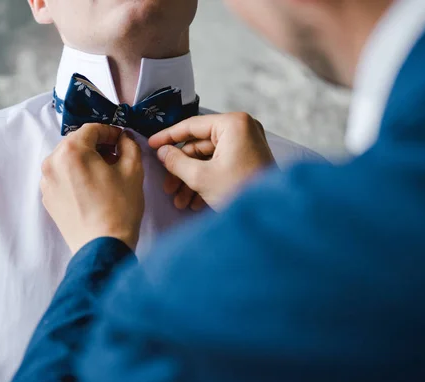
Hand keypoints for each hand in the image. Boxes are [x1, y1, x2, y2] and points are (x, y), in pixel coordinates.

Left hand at [41, 124, 144, 252]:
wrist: (103, 246)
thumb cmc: (119, 208)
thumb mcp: (133, 170)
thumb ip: (128, 145)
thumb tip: (123, 138)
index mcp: (72, 150)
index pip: (92, 129)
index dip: (110, 131)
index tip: (122, 140)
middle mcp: (52, 162)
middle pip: (77, 143)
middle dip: (97, 146)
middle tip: (116, 156)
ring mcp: (46, 182)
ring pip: (67, 160)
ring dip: (85, 161)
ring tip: (104, 174)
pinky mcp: (47, 198)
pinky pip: (61, 177)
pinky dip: (76, 176)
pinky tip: (92, 189)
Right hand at [149, 113, 274, 210]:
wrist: (272, 215)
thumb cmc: (241, 191)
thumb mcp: (201, 177)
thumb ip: (177, 162)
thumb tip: (162, 152)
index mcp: (232, 124)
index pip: (191, 126)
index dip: (168, 137)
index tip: (151, 145)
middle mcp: (242, 129)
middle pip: (199, 145)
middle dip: (182, 170)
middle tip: (168, 187)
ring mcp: (247, 144)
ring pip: (208, 159)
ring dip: (192, 180)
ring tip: (180, 202)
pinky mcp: (249, 159)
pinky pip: (220, 165)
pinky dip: (207, 181)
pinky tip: (195, 203)